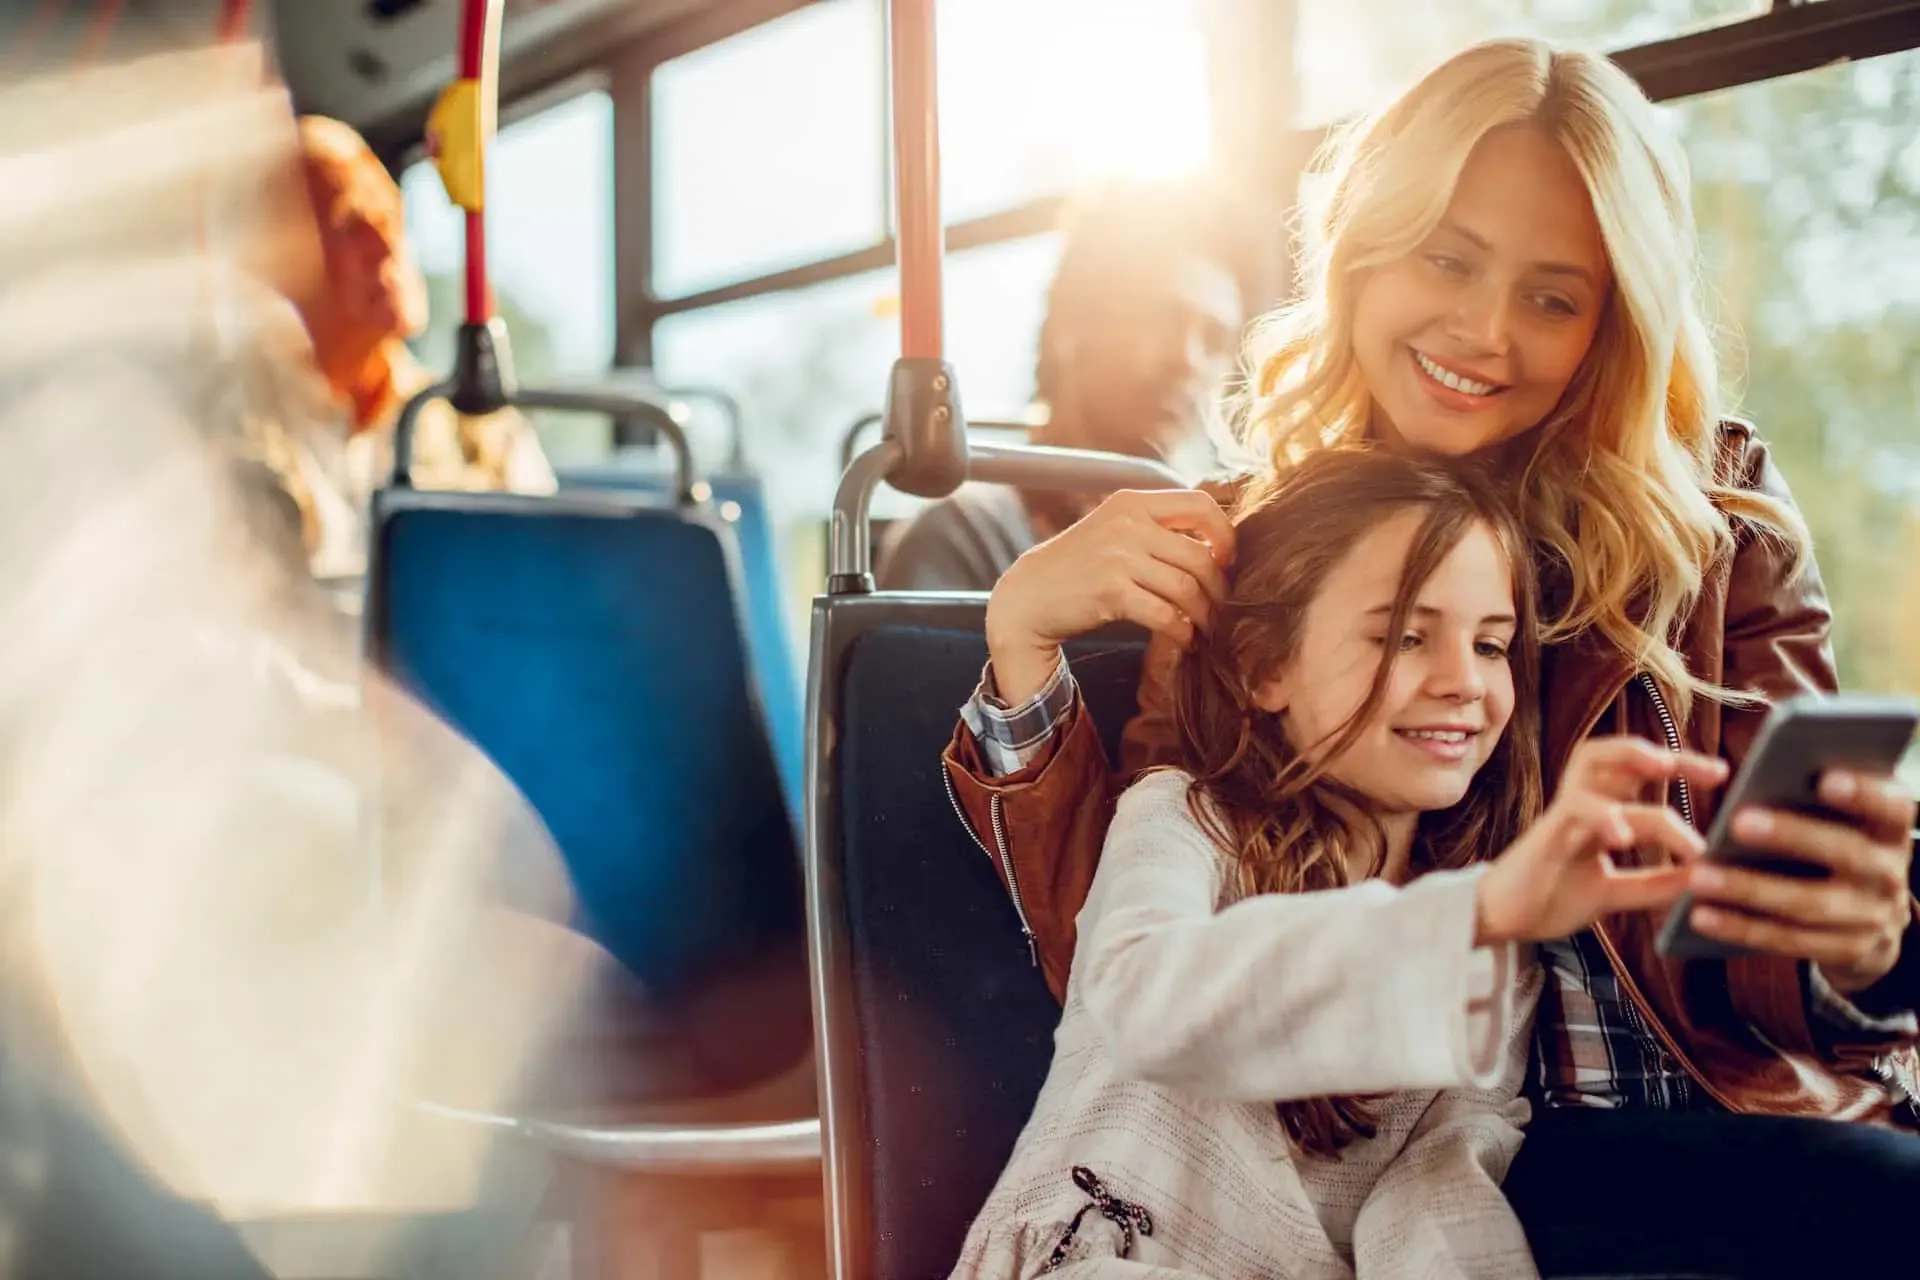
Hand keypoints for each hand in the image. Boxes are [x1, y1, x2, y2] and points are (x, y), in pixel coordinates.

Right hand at [984, 489, 1234, 703]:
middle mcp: (1127, 524)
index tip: (1226, 560)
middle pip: (1199, 556)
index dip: (1225, 533)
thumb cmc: (1079, 566)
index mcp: (1132, 502)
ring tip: (1207, 628)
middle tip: (1221, 608)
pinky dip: (1182, 631)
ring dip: (1204, 615)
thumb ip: (1155, 528)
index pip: (1200, 504)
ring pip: (1186, 588)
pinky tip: (1184, 638)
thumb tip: (1216, 544)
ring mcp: (1118, 557)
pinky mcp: (1111, 592)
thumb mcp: (1113, 530)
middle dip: (1219, 588)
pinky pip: (1165, 615)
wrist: (1030, 596)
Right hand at [1475, 737, 1729, 945]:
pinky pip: (1574, 809)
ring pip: (1592, 764)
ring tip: (1666, 775)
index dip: (1679, 766)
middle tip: (1709, 771)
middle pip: (1614, 752)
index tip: (1721, 774)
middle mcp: (1581, 804)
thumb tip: (1702, 880)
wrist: (1499, 920)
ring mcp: (1562, 815)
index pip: (1638, 774)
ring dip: (1632, 762)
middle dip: (1660, 752)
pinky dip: (1602, 815)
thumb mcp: (1611, 892)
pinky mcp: (1546, 834)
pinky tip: (1625, 837)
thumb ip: (1652, 884)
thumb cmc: (1548, 897)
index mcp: (1596, 812)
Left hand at [1684, 770, 1915, 993]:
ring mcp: (1873, 917)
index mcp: (1890, 830)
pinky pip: (1790, 941)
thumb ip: (1816, 800)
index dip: (1864, 793)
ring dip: (1750, 890)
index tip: (1825, 779)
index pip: (1892, 807)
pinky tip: (1701, 916)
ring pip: (1810, 904)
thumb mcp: (1846, 823)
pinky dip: (1742, 927)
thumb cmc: (1839, 846)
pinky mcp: (1847, 951)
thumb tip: (1764, 775)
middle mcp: (1890, 873)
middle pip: (1847, 853)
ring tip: (1700, 877)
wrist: (1877, 922)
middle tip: (1739, 822)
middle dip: (1792, 836)